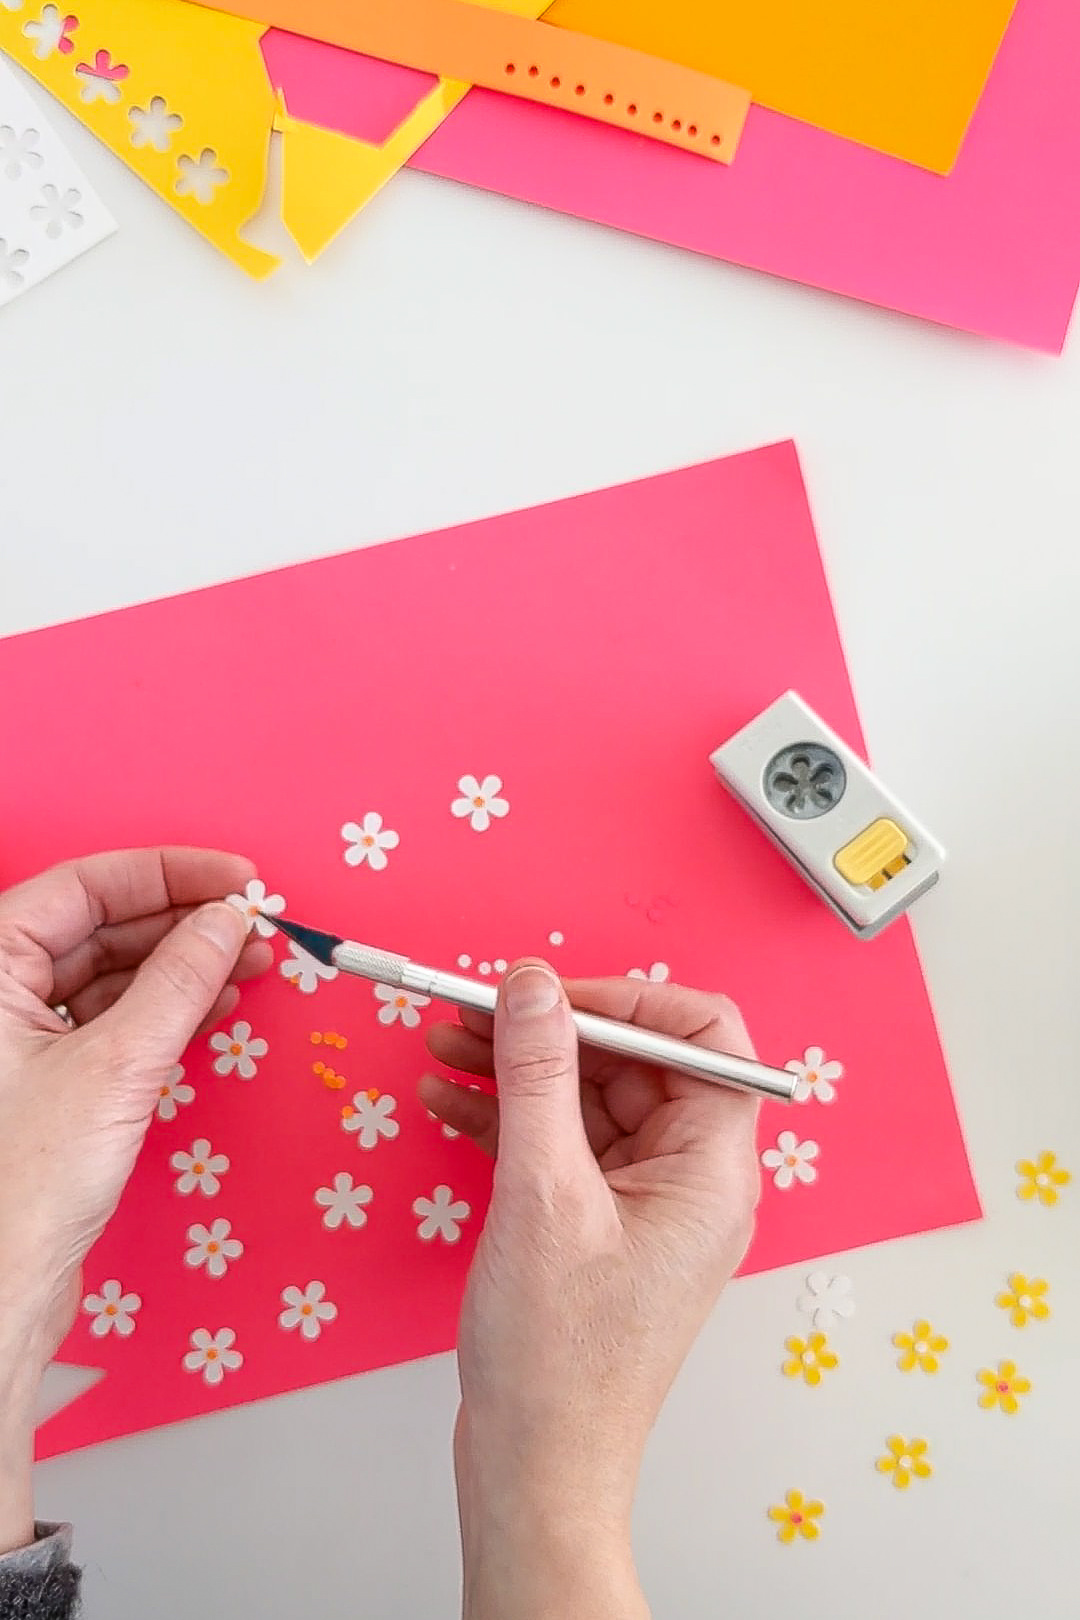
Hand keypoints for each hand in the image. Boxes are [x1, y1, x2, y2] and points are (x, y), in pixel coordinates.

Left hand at [0, 849, 270, 1553]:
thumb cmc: (21, 1188)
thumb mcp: (116, 1066)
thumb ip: (178, 981)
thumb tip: (227, 919)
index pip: (82, 887)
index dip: (167, 874)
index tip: (238, 879)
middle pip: (97, 927)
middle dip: (183, 923)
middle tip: (256, 923)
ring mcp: (15, 1041)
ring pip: (108, 975)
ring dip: (182, 967)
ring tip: (252, 963)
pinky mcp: (44, 1084)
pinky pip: (111, 1022)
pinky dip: (166, 1011)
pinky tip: (216, 1005)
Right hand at [422, 964, 759, 1619]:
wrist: (536, 1469)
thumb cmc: (560, 1356)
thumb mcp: (543, 1194)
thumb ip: (537, 1075)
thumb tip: (532, 985)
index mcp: (711, 1168)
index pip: (704, 1039)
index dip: (629, 1000)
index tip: (551, 995)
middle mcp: (688, 1179)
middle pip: (632, 1063)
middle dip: (550, 1031)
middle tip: (472, 1009)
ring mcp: (641, 1204)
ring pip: (586, 1100)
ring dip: (516, 1069)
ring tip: (443, 1042)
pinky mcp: (595, 1226)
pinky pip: (559, 1145)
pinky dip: (505, 1118)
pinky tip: (447, 1099)